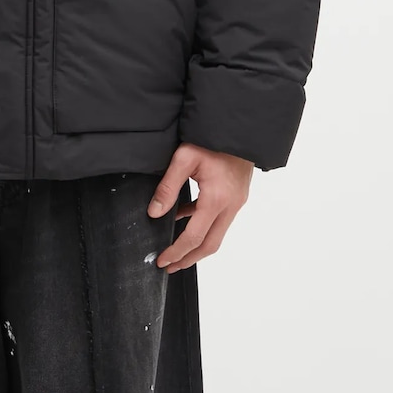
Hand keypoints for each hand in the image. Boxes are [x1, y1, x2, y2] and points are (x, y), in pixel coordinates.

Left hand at [146, 143, 253, 272]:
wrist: (239, 126)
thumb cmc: (211, 138)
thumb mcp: (184, 158)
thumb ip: (168, 187)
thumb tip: (153, 212)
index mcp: (216, 199)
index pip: (194, 237)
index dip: (176, 252)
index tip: (162, 261)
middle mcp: (230, 205)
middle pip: (210, 244)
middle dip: (189, 258)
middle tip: (169, 266)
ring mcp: (236, 201)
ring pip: (216, 233)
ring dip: (197, 244)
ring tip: (176, 249)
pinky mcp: (236, 195)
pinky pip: (218, 218)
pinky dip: (201, 223)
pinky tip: (183, 217)